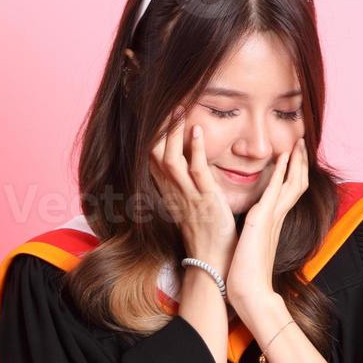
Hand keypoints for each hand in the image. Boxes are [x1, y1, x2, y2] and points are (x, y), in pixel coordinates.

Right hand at [148, 111, 236, 269]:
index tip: (152, 110)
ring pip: (171, 160)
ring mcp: (188, 196)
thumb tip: (188, 158)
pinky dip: (197, 150)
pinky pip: (197, 172)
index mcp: (168, 190)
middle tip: (164, 101)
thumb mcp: (188, 203)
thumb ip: (185, 181)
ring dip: (174, 133)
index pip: (152, 156)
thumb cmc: (205, 231)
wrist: (212, 261)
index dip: (150, 133)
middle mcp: (173, 191)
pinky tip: (198, 130)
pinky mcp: (206, 201)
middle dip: (158, 128)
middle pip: (155, 154)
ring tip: (179, 109)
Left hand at [226, 135, 309, 312]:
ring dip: (295, 161)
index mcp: (274, 223)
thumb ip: (254, 235)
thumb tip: (249, 230)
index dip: (293, 174)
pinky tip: (283, 155)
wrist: (250, 293)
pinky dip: (281, 170)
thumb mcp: (251, 247)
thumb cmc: (247, 276)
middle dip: (300, 162)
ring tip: (297, 143)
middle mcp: (278, 218)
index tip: (292, 157)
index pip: (288, 193)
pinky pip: (276, 188)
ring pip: (292, 182)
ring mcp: (273, 217)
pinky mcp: (263, 218)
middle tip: (300, 143)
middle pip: (297, 183)